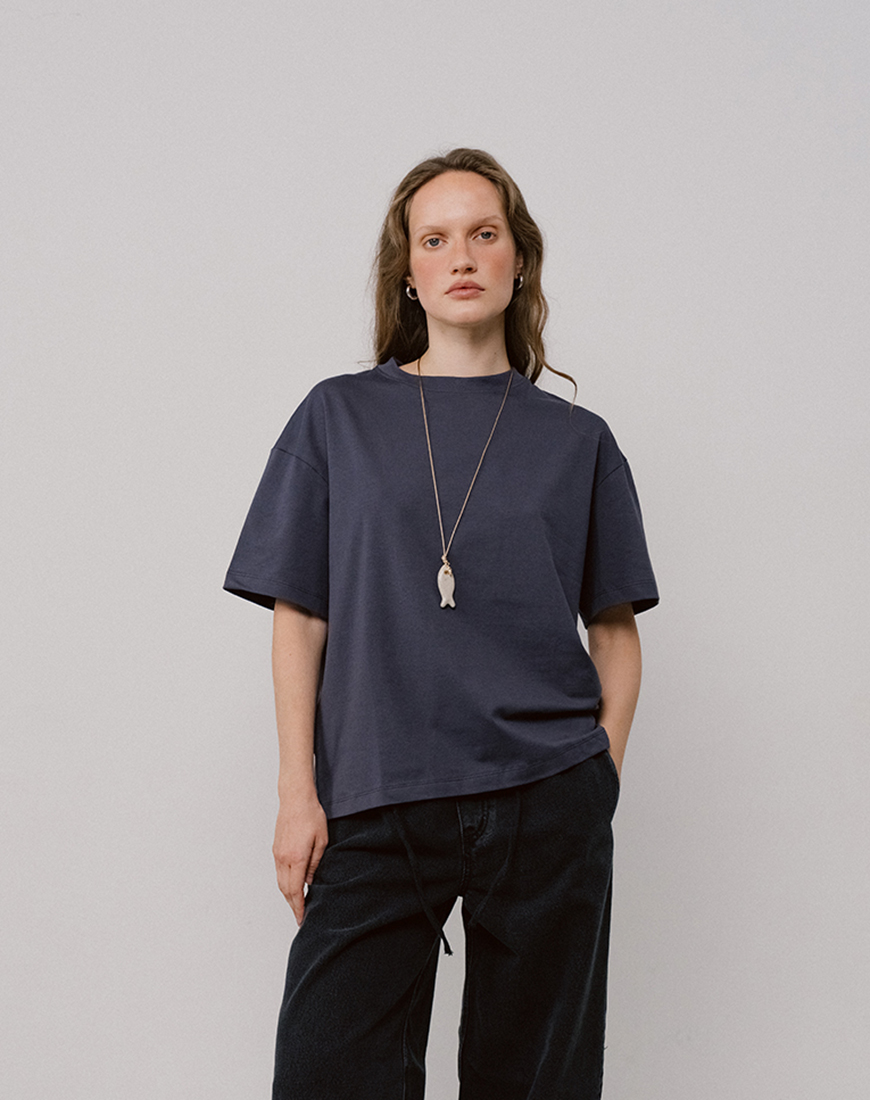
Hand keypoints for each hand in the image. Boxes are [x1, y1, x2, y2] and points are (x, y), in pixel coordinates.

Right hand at [273, 792, 328, 925]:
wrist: (296, 798)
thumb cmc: (312, 815)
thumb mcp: (322, 840)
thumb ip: (316, 863)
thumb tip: (311, 881)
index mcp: (297, 857)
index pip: (296, 890)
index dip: (298, 906)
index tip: (301, 918)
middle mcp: (284, 858)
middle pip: (285, 890)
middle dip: (292, 905)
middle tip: (299, 916)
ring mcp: (278, 853)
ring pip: (280, 882)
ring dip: (287, 895)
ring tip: (296, 905)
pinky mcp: (276, 849)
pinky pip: (279, 872)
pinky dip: (284, 883)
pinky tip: (292, 886)